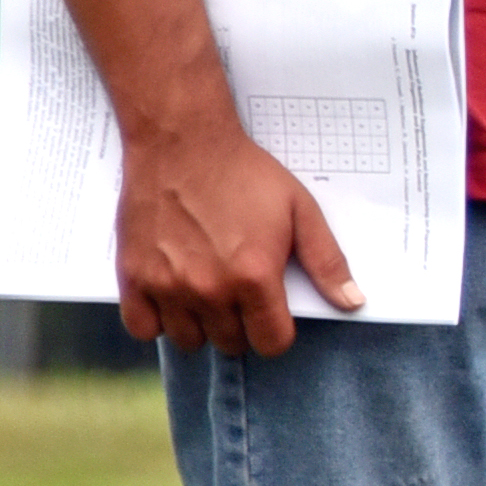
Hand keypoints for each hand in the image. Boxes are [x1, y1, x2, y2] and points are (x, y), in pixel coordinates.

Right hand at [112, 113, 357, 357]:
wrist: (182, 142)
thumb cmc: (244, 173)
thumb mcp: (300, 210)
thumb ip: (326, 261)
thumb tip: (352, 303)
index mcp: (254, 277)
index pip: (271, 343)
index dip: (277, 330)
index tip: (271, 310)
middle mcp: (210, 289)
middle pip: (231, 343)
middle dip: (241, 325)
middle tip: (238, 291)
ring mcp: (167, 286)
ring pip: (188, 341)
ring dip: (200, 324)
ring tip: (206, 292)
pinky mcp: (133, 276)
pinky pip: (141, 328)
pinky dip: (155, 320)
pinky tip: (170, 296)